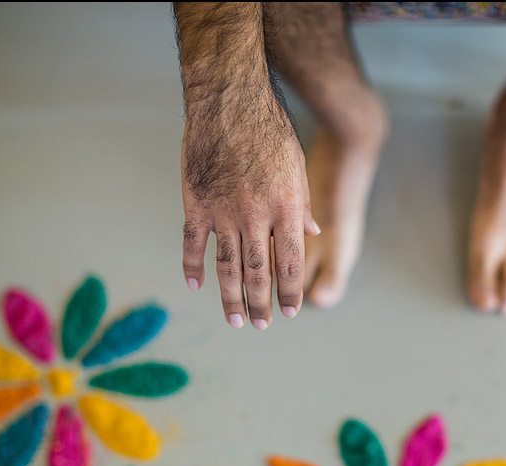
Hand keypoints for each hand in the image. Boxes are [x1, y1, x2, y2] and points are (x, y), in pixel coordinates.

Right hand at [181, 88, 319, 329]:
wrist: (229, 100)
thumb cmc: (270, 130)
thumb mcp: (299, 167)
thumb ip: (303, 204)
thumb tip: (313, 233)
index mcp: (286, 208)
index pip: (289, 263)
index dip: (289, 292)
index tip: (289, 312)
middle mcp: (255, 215)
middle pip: (258, 272)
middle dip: (261, 304)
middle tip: (261, 325)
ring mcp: (223, 211)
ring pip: (226, 266)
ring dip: (230, 297)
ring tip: (235, 320)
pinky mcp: (195, 202)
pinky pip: (193, 242)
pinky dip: (193, 266)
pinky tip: (196, 285)